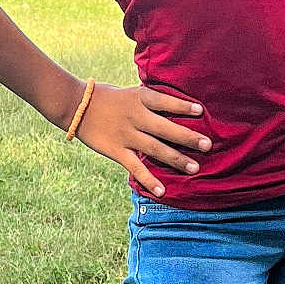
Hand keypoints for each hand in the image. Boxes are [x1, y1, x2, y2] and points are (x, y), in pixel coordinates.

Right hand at [70, 83, 210, 195]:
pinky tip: (162, 191)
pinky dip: (149, 180)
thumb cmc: (109, 97)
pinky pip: (135, 168)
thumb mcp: (131, 92)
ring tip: (194, 168)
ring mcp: (126, 135)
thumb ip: (151, 101)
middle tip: (207, 145)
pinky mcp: (116, 151)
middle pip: (165, 129)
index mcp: (139, 98)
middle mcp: (135, 117)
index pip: (164, 102)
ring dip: (176, 159)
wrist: (76, 105)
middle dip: (187, 137)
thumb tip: (179, 108)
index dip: (182, 107)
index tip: (200, 112)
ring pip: (155, 149)